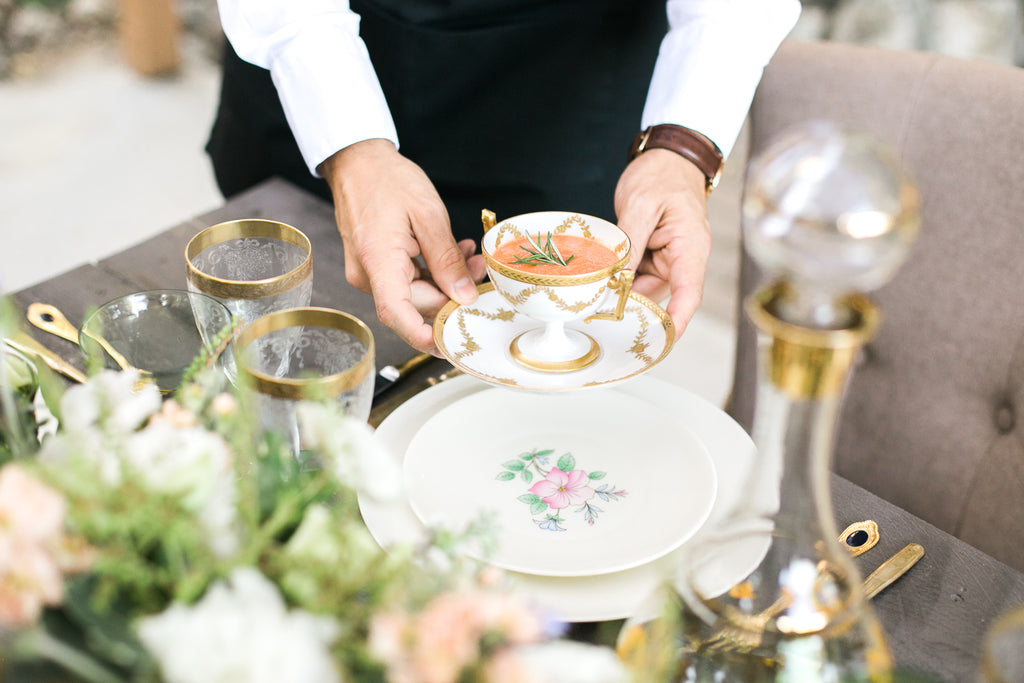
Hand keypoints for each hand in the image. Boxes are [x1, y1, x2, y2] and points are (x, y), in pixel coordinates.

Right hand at [319, 139, 485, 352]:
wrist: (357, 161)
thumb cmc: (387, 179)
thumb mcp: (428, 213)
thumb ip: (446, 259)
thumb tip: (464, 296)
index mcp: (377, 260)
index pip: (398, 314)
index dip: (425, 337)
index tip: (452, 346)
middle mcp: (368, 274)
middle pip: (416, 305)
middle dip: (452, 295)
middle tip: (480, 272)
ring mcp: (370, 272)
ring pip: (416, 294)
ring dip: (446, 281)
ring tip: (469, 256)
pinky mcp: (376, 267)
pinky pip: (408, 281)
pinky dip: (432, 272)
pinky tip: (452, 254)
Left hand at [614, 149, 711, 337]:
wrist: (667, 158)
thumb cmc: (661, 175)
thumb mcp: (640, 205)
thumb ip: (630, 243)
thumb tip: (617, 279)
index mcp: (690, 248)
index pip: (689, 294)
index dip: (676, 321)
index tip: (661, 341)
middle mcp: (683, 259)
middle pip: (659, 297)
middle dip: (630, 304)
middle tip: (597, 306)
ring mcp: (669, 259)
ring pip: (643, 288)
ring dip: (621, 289)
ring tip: (595, 284)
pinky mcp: (654, 256)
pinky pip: (636, 275)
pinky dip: (619, 276)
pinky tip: (600, 273)